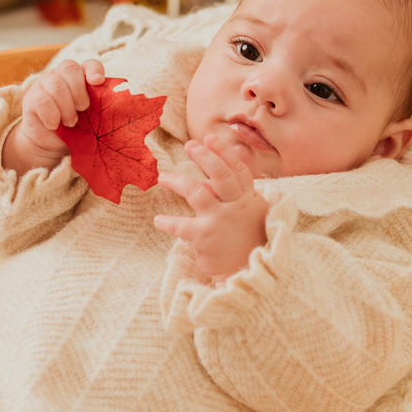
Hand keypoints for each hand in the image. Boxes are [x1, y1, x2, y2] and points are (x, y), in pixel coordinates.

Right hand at [2, 58, 104, 174]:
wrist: (53, 141)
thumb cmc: (77, 127)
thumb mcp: (91, 117)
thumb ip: (100, 108)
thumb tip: (115, 109)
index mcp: (81, 77)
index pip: (89, 64)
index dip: (94, 70)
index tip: (98, 82)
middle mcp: (62, 75)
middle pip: (69, 68)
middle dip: (79, 91)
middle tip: (83, 109)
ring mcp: (44, 83)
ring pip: (56, 84)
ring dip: (66, 107)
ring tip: (71, 123)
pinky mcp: (31, 97)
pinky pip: (42, 100)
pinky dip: (51, 115)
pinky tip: (54, 125)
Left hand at [154, 135, 268, 283]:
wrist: (246, 272)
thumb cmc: (247, 240)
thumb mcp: (253, 213)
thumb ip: (240, 193)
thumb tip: (223, 169)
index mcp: (249, 199)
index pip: (238, 170)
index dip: (224, 152)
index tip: (209, 138)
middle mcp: (236, 206)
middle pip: (220, 174)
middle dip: (204, 156)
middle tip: (190, 146)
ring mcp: (220, 220)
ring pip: (197, 191)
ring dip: (177, 181)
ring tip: (163, 176)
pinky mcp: (205, 237)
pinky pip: (181, 224)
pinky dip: (167, 222)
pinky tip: (158, 220)